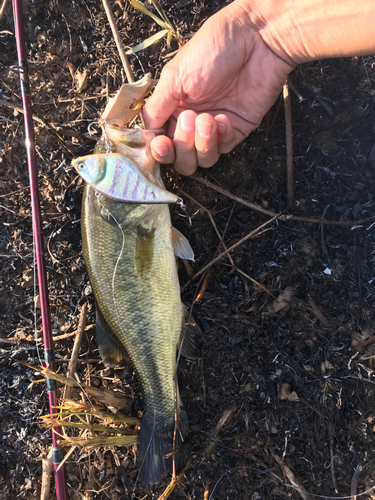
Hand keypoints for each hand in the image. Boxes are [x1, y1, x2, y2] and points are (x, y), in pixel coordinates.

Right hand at [143, 2, 294, 174]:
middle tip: (190, 119)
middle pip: (181, 159)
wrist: (255, 42)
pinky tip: (224, 118)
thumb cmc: (212, 50)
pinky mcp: (237, 130)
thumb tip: (146, 134)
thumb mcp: (175, 76)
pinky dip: (222, 137)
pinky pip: (225, 148)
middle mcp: (192, 123)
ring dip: (203, 144)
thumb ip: (156, 108)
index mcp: (173, 109)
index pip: (161, 143)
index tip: (161, 144)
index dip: (160, 151)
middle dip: (183, 148)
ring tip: (208, 119)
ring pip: (203, 160)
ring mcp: (215, 129)